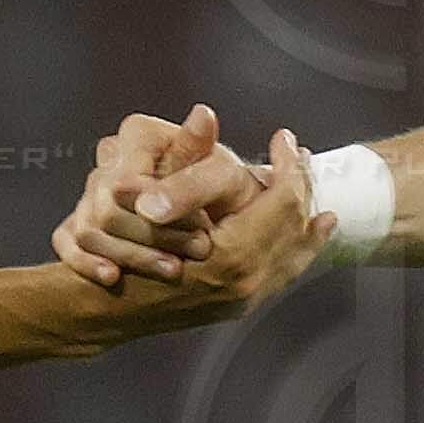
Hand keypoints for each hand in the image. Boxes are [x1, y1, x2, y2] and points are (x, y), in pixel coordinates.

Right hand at [59, 104, 274, 289]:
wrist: (227, 214)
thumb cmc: (226, 188)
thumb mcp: (223, 178)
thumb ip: (191, 183)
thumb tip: (149, 207)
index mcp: (139, 134)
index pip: (128, 180)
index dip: (160, 212)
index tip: (202, 228)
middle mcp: (109, 159)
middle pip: (106, 209)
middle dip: (151, 236)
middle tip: (198, 249)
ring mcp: (92, 192)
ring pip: (88, 230)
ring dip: (131, 255)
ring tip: (175, 268)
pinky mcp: (82, 222)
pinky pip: (66, 243)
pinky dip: (86, 263)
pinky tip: (113, 277)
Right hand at [88, 126, 325, 340]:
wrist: (106, 308)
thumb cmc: (121, 248)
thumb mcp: (149, 196)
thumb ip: (184, 158)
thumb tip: (204, 114)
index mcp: (232, 252)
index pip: (283, 199)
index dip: (287, 164)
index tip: (283, 138)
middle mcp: (246, 280)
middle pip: (294, 227)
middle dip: (303, 189)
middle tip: (303, 158)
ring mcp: (245, 298)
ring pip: (295, 255)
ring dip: (308, 224)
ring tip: (317, 197)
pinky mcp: (239, 307)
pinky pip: (283, 274)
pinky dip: (298, 250)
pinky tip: (306, 236)